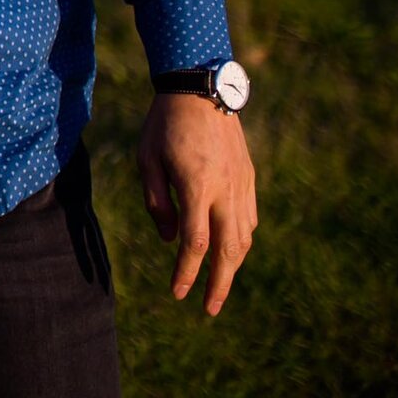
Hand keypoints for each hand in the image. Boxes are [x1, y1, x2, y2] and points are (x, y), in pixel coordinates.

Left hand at [138, 93, 257, 314]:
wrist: (201, 88)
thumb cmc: (165, 124)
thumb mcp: (147, 160)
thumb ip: (158, 203)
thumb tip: (172, 241)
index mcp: (198, 186)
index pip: (195, 243)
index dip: (186, 273)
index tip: (178, 293)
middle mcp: (226, 190)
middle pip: (228, 250)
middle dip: (219, 284)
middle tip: (209, 309)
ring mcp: (242, 184)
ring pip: (244, 237)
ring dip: (232, 265)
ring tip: (219, 285)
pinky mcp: (249, 177)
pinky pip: (250, 219)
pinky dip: (242, 240)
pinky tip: (230, 250)